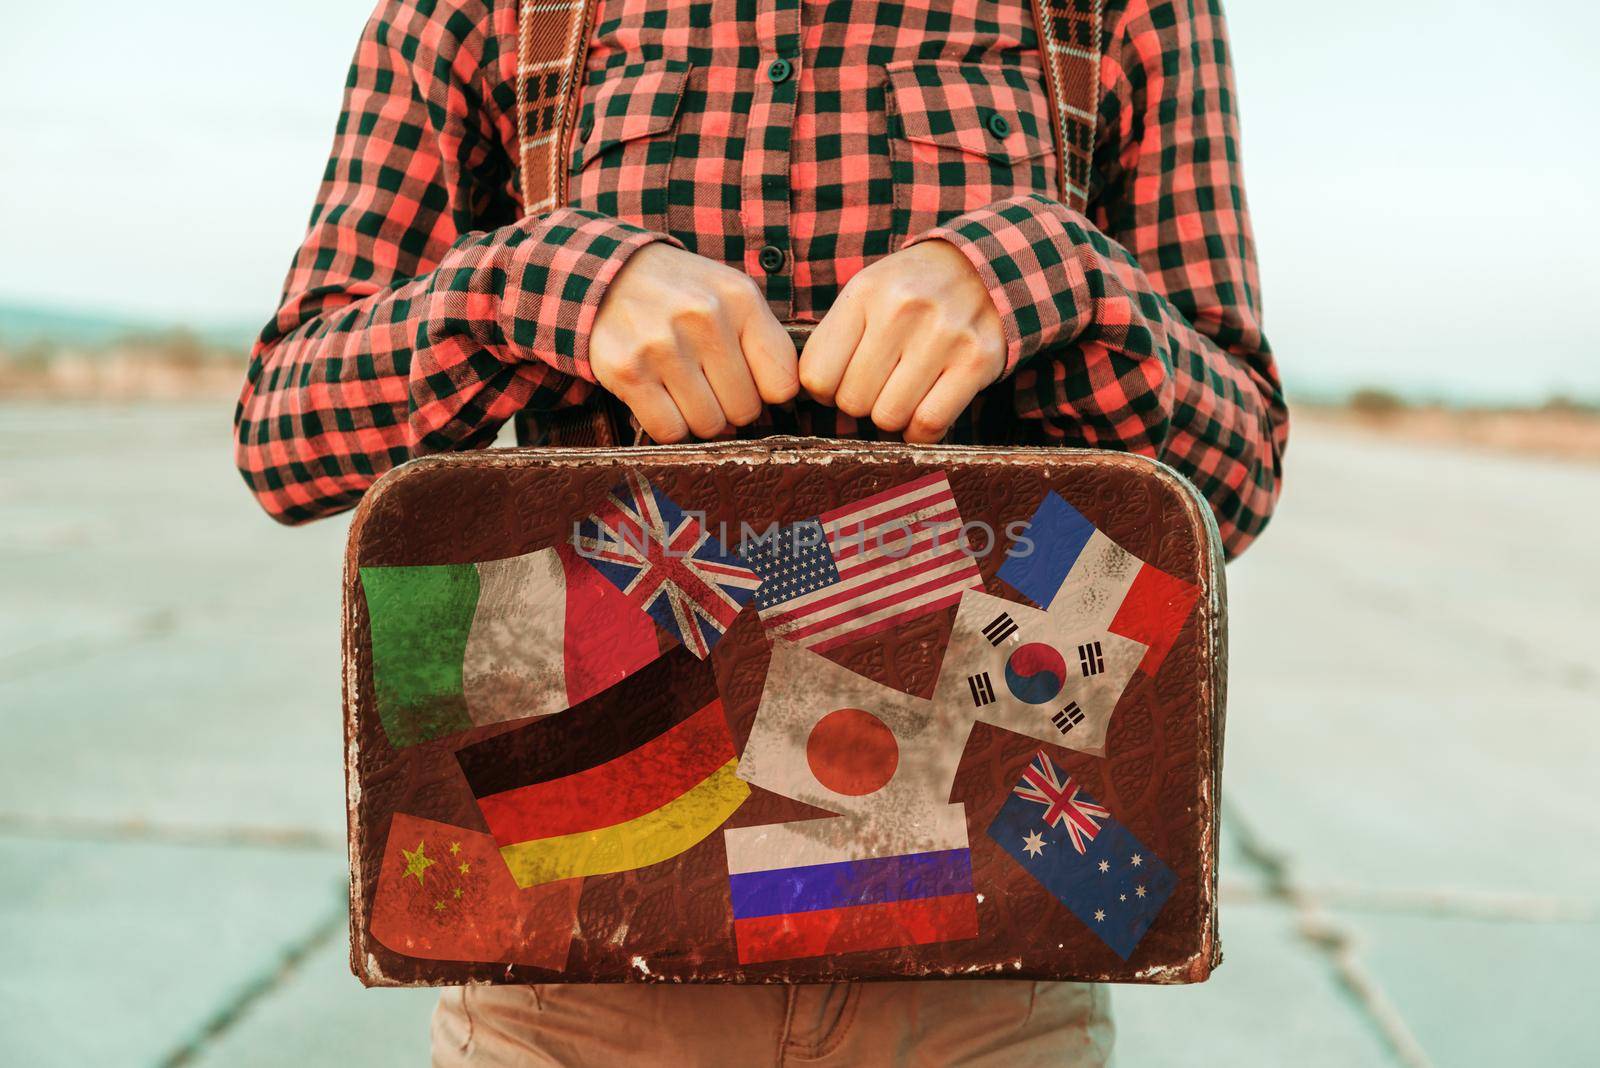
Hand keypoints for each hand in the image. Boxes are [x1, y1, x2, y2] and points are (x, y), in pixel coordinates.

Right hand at [591, 243, 798, 441]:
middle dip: (729, 405)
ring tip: (682, 385)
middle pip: (745, 410)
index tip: (747, 380)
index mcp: (740, 298)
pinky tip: (660, 396)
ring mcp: (663, 346)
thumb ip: (763, 341)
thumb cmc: (682, 295)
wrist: (607, 275)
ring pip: (708, 425)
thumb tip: (781, 406)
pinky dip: (668, 424)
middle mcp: (704, 318)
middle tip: (707, 382)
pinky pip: (669, 431)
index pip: (783, 384)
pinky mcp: (628, 371)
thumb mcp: (731, 294)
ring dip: (697, 416)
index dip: (766, 392)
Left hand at [799, 240, 1004, 442]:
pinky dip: (920, 432)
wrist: (983, 269)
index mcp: (864, 292)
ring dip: (891, 417)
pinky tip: (921, 415)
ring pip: (889, 416)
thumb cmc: (911, 291)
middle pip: (853, 400)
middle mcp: (902, 310)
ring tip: (901, 394)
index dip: (823, 391)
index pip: (816, 374)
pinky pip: (930, 424)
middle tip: (877, 387)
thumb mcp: (867, 292)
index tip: (839, 384)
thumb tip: (810, 397)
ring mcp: (943, 335)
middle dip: (859, 404)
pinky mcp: (977, 361)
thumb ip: (836, 337)